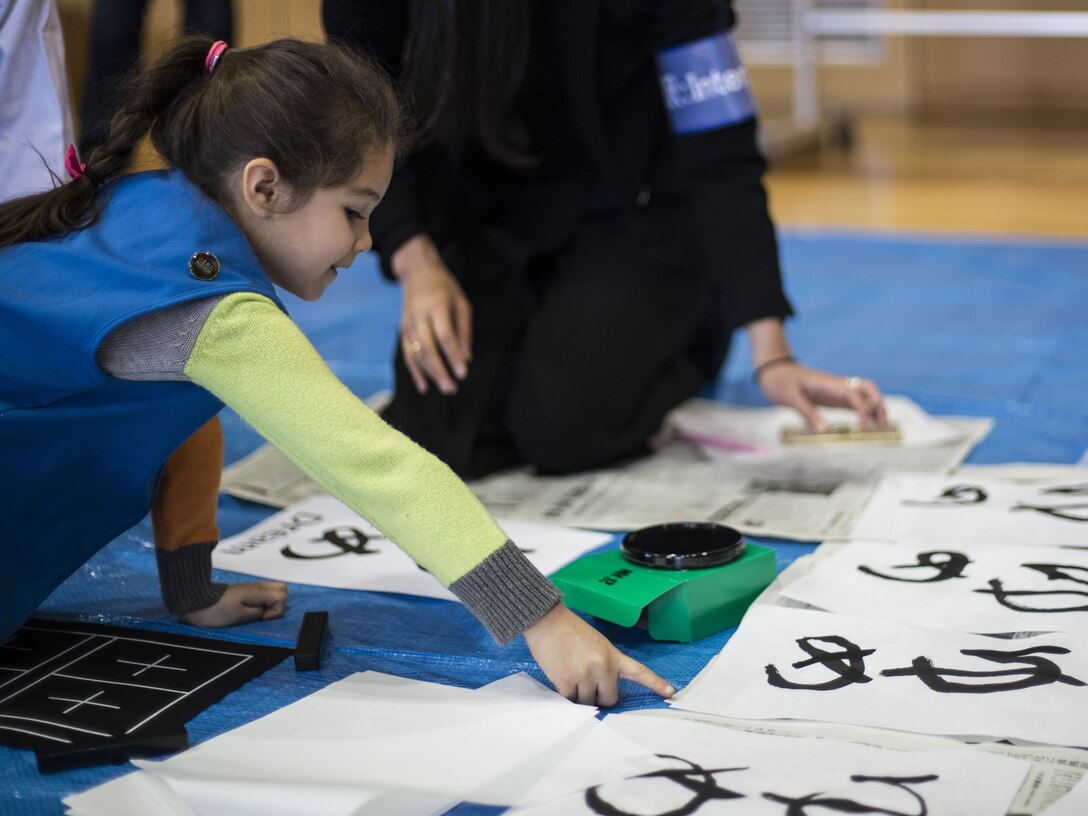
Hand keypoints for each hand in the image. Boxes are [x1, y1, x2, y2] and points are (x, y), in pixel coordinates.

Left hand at [179, 581, 286, 627]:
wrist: (195, 602)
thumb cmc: (216, 611)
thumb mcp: (239, 616)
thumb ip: (258, 612)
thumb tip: (265, 610)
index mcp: (256, 592)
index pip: (281, 596)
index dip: (276, 610)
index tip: (262, 617)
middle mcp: (256, 586)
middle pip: (282, 588)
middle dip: (278, 603)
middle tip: (264, 614)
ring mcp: (250, 587)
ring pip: (272, 589)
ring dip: (270, 602)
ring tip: (257, 613)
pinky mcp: (244, 590)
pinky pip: (262, 592)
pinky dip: (262, 601)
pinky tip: (250, 609)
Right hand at [392, 234, 472, 395]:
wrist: (417, 271)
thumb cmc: (445, 287)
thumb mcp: (461, 303)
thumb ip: (463, 331)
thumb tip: (466, 359)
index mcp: (436, 305)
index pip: (444, 335)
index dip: (453, 355)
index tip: (463, 373)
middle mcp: (418, 315)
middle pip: (427, 347)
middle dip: (439, 370)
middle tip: (452, 388)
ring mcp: (407, 322)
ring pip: (415, 353)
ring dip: (429, 374)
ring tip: (445, 388)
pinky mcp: (402, 329)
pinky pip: (407, 353)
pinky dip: (415, 371)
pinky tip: (424, 386)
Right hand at [522, 604, 674, 706]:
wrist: (547, 621)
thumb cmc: (570, 631)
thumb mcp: (596, 643)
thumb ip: (604, 665)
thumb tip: (600, 691)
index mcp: (612, 656)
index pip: (639, 672)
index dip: (656, 684)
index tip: (671, 693)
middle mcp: (602, 667)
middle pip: (608, 699)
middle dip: (598, 696)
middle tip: (585, 681)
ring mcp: (585, 676)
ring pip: (587, 703)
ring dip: (579, 696)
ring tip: (570, 674)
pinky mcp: (566, 682)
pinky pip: (569, 701)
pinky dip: (565, 695)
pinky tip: (560, 677)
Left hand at [758, 361, 886, 431]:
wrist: (775, 371)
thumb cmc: (781, 383)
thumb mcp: (790, 399)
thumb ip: (807, 413)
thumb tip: (824, 431)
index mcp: (828, 383)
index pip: (853, 394)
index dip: (863, 409)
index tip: (867, 426)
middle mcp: (837, 384)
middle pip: (868, 389)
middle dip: (878, 405)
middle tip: (882, 426)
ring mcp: (838, 389)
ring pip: (865, 395)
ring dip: (875, 408)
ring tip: (881, 429)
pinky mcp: (834, 396)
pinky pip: (855, 402)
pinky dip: (865, 412)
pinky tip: (868, 425)